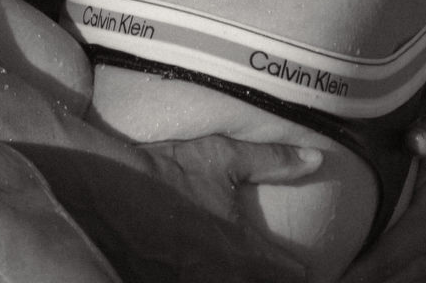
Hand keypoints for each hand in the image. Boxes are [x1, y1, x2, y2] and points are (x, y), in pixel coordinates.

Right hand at [122, 135, 319, 281]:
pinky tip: (198, 268)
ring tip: (232, 266)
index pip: (289, 276)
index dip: (299, 271)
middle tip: (266, 266)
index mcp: (245, 253)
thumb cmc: (167, 171)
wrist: (109, 190)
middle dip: (268, 276)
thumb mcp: (220, 156)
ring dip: (239, 278)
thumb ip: (272, 160)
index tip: (302, 266)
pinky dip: (204, 278)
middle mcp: (226, 279)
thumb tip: (316, 158)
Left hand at [343, 83, 425, 282]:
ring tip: (337, 280)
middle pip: (395, 278)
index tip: (331, 274)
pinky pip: (421, 282)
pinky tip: (366, 278)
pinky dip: (393, 281)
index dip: (361, 270)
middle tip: (321, 279)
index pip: (393, 254)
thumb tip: (416, 139)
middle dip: (359, 281)